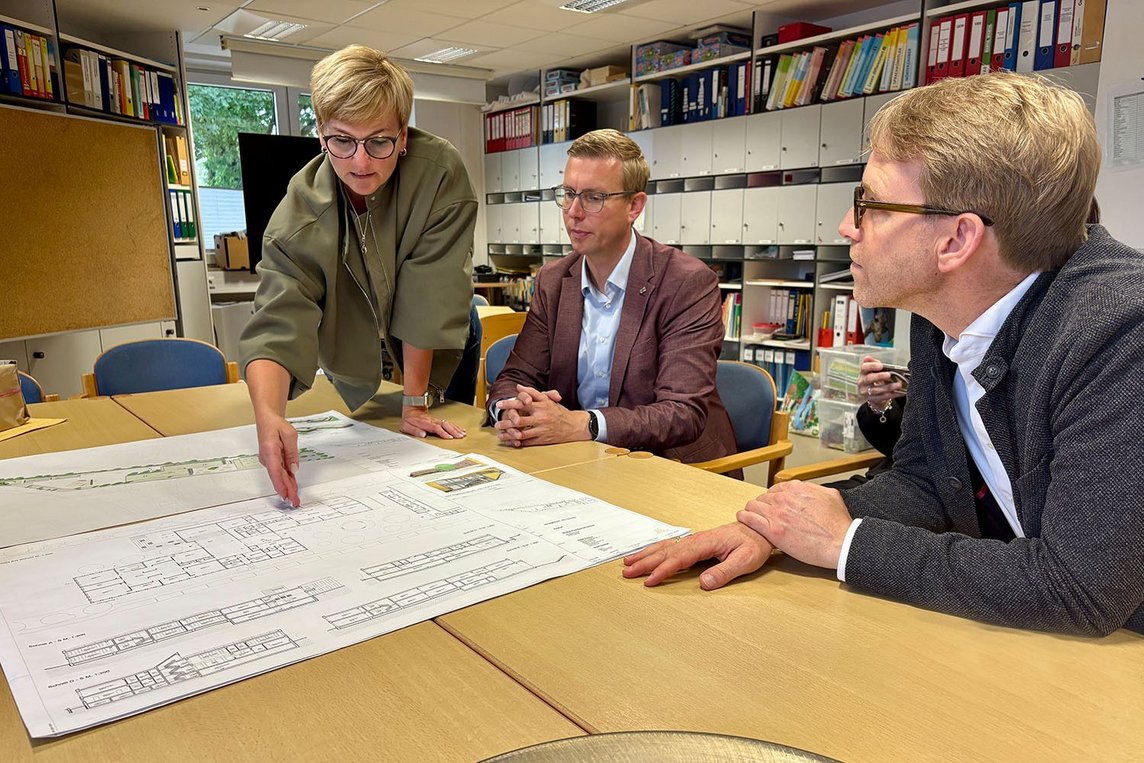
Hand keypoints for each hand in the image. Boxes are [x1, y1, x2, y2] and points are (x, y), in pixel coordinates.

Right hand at [254, 413, 300, 507]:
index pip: (275, 471)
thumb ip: (292, 452)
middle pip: (278, 477)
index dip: (281, 485)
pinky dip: (286, 479)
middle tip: (295, 501)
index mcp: (270, 451)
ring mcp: (268, 460)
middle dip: (287, 490)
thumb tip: (294, 469)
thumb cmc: (276, 425)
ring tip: (295, 498)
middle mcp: (267, 458)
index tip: (286, 495)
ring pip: (279, 476)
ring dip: (287, 487)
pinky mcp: (272, 460)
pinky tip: (292, 488)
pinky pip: (280, 471)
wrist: (267, 419)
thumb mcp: (290, 434)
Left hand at [401, 406, 465, 438]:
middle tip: (459, 436)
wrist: (412, 409)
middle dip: (453, 431)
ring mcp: (436, 420)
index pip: (436, 428)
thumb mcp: (406, 426)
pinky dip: (455, 426)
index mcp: (425, 423)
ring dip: (456, 429)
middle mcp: (432, 421)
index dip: (443, 432)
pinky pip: (449, 423)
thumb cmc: (409, 419)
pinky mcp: (439, 421)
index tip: (449, 437)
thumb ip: (414, 431)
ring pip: (448, 423)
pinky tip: (460, 429)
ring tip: (462, 434)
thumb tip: (422, 434)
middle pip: (445, 425)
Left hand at [493, 385, 585, 447]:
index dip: (510, 404)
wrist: (573, 426)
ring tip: (500, 434)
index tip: (499, 404)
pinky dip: (517, 442)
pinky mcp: (542, 440)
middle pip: (520, 420)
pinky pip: (528, 442)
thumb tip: (518, 387)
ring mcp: (541, 430)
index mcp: (541, 406)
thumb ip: (532, 392)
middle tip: (496, 424)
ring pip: (522, 433)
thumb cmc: (558, 411)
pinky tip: (510, 441)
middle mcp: (541, 418)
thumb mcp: (547, 399)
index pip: (523, 404)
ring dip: (509, 434)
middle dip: (506, 422)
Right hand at [622, 522, 774, 589]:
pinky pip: (670, 546)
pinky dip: (655, 550)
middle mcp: (697, 539)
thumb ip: (725, 572)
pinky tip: (646, 554)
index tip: (650, 581)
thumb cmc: (754, 544)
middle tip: (627, 573)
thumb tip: (703, 582)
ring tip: (628, 563)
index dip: (663, 570)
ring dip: (646, 555)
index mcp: (706, 543)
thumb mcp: (745, 560)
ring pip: (665, 547)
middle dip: (645, 562)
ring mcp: (694, 540)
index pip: (679, 558)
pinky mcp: (695, 543)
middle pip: (666, 552)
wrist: (760, 529)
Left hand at [736, 481, 851, 568]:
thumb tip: (809, 489)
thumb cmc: (838, 524)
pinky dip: (745, 518)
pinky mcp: (773, 531)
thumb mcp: (831, 496)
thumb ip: (815, 489)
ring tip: (751, 516)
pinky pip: (750, 519)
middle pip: (763, 497)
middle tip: (763, 514)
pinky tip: (744, 519)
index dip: (773, 498)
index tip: (773, 505)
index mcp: (798, 489)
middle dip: (763, 505)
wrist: (841, 543)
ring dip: (752, 510)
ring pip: (753, 506)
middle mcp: (785, 498)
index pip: (775, 489)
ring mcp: (778, 514)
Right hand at [858, 356, 905, 408]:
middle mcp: (862, 382)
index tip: (881, 365)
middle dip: (879, 376)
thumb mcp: (874, 370)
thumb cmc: (875, 379)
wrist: (873, 394)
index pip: (864, 367)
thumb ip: (874, 363)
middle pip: (869, 378)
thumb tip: (868, 357)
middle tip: (889, 375)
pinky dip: (892, 394)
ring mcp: (865, 392)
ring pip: (876, 390)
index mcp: (863, 373)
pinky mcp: (871, 399)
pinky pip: (882, 397)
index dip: (872, 366)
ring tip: (898, 385)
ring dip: (888, 387)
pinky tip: (899, 392)